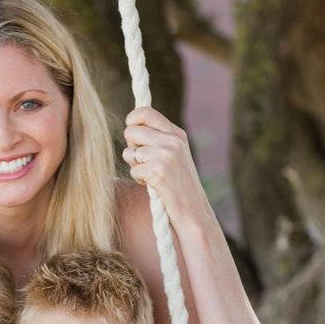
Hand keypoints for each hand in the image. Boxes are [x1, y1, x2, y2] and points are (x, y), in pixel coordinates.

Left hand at [122, 107, 203, 223]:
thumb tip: (130, 127)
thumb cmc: (179, 186)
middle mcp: (172, 141)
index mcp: (177, 134)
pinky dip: (139, 179)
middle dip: (131, 147)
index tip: (131, 132)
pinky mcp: (158, 171)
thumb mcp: (174, 155)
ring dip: (135, 166)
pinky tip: (153, 185)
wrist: (194, 211)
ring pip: (130, 152)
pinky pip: (133, 169)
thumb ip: (158, 139)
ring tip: (150, 175)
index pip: (145, 112)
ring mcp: (166, 155)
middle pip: (131, 131)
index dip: (131, 120)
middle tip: (143, 161)